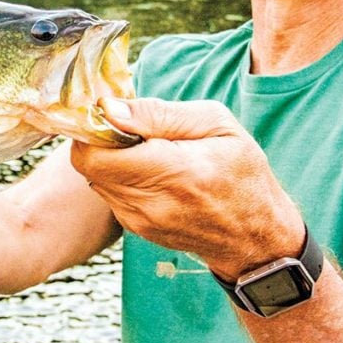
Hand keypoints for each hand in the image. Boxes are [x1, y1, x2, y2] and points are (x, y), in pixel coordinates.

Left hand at [70, 97, 304, 279]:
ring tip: (146, 150)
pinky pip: (108, 192)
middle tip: (130, 127)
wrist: (254, 234)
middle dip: (100, 138)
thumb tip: (109, 108)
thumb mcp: (215, 124)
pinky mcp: (135, 228)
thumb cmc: (242, 172)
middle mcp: (150, 203)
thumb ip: (157, 114)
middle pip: (88, 164)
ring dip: (109, 157)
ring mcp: (139, 221)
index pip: (95, 154)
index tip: (113, 112)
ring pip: (94, 177)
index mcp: (174, 173)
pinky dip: (119, 175)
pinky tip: (149, 170)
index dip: (93, 127)